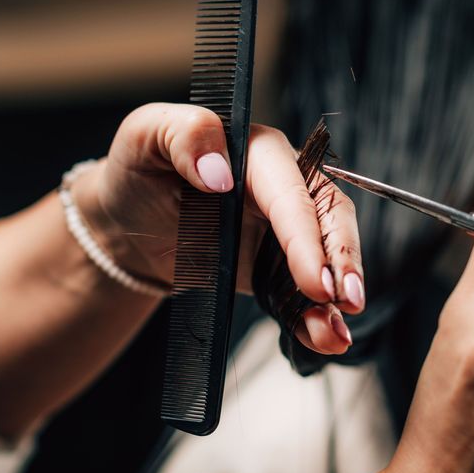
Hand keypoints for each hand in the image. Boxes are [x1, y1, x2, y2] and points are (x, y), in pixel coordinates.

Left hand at [73, 103, 363, 352]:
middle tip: (346, 301)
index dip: (306, 235)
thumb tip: (219, 173)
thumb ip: (185, 134)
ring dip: (337, 297)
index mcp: (257, 151)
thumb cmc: (138, 169)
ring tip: (337, 334)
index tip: (314, 279)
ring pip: (327, 257)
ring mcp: (281, 229)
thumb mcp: (144, 134)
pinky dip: (313, 317)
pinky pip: (301, 291)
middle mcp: (280, 186)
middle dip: (343, 260)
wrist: (127, 222)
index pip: (292, 191)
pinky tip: (324, 338)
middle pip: (329, 218)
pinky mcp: (274, 266)